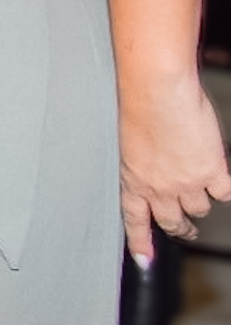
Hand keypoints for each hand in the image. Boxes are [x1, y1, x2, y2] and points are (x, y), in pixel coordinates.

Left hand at [119, 71, 230, 259]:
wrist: (158, 92)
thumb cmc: (138, 105)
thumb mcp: (131, 142)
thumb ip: (144, 162)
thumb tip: (157, 169)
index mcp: (132, 178)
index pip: (134, 219)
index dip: (140, 241)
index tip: (144, 260)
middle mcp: (158, 187)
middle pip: (172, 222)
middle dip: (179, 228)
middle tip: (185, 229)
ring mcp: (187, 183)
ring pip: (200, 208)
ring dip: (200, 199)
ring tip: (198, 184)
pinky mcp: (211, 172)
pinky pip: (223, 193)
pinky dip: (222, 186)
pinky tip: (217, 174)